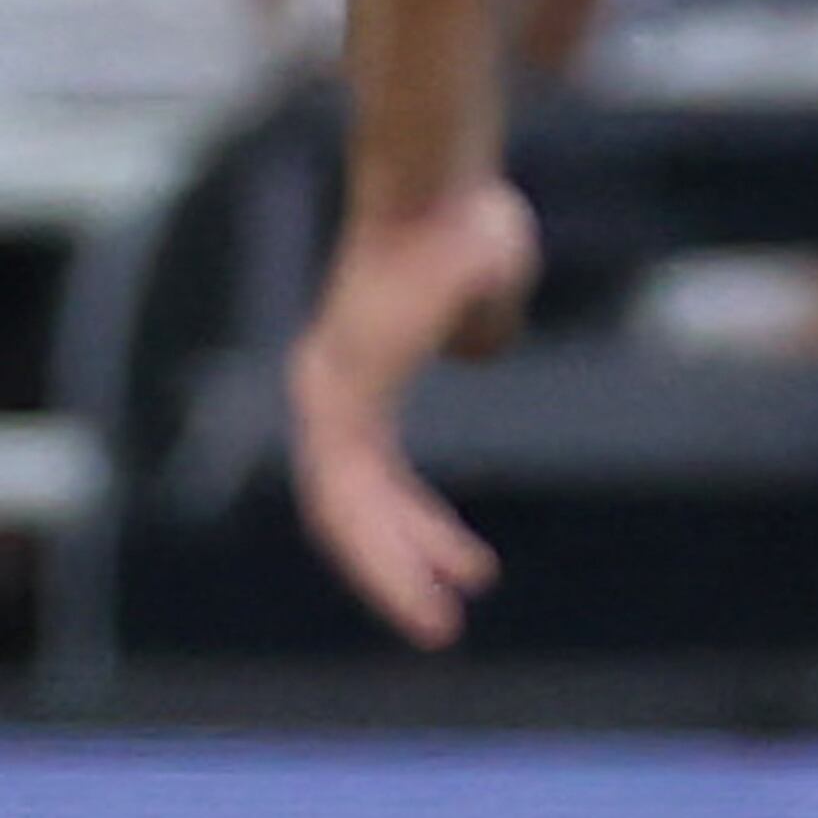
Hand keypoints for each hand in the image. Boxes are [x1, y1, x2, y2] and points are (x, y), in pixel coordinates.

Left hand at [290, 180, 536, 648]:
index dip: (413, 532)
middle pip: (349, 509)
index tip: (467, 573)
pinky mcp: (344, 393)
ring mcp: (330, 392)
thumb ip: (481, 328)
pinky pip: (355, 491)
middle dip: (395, 574)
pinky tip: (442, 580)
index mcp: (355, 374)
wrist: (444, 187)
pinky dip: (394, 543)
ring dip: (391, 575)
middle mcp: (329, 389)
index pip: (370, 479)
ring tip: (438, 628)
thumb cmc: (468, 224)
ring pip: (347, 512)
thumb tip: (478, 350)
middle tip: (440, 629)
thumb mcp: (489, 292)